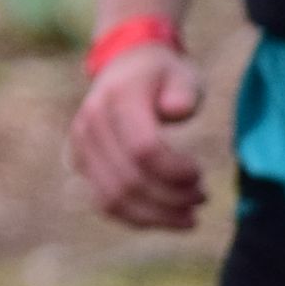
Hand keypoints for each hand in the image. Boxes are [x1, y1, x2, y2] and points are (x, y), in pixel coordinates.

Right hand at [67, 43, 206, 229]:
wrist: (125, 66)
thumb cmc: (162, 75)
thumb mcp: (181, 73)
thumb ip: (183, 91)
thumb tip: (177, 110)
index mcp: (116, 99)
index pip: (142, 149)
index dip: (174, 171)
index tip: (200, 173)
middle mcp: (91, 124)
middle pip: (128, 180)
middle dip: (171, 198)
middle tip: (202, 198)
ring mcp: (81, 145)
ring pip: (112, 198)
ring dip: (155, 216)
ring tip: (189, 217)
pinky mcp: (82, 162)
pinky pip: (104, 201)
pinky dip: (135, 218)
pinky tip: (164, 219)